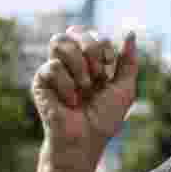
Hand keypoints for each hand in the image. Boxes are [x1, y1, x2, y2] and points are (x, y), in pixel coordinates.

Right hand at [31, 26, 137, 161]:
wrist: (87, 141)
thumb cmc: (104, 118)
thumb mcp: (124, 88)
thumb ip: (128, 61)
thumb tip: (130, 32)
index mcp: (90, 60)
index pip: (93, 34)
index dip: (104, 46)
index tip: (109, 69)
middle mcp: (70, 61)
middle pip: (76, 30)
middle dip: (92, 51)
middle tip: (97, 76)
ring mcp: (54, 69)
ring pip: (58, 40)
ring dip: (78, 64)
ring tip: (84, 87)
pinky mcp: (40, 81)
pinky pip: (52, 66)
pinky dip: (67, 85)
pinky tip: (70, 102)